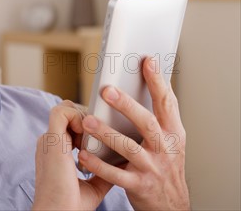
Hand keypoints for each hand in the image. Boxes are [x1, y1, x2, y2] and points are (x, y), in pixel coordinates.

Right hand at [32, 100, 113, 209]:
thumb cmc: (73, 205)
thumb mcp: (93, 184)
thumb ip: (103, 169)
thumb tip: (123, 161)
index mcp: (56, 151)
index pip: (70, 126)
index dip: (88, 127)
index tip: (104, 135)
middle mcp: (51, 142)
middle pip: (70, 114)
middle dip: (89, 117)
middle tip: (106, 127)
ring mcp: (49, 139)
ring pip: (66, 109)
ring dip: (84, 115)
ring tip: (98, 130)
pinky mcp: (52, 139)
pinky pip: (62, 112)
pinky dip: (78, 115)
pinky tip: (90, 131)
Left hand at [78, 57, 190, 209]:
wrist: (171, 206)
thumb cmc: (165, 167)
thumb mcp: (169, 141)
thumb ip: (157, 118)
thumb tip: (142, 84)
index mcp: (173, 133)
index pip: (167, 102)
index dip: (158, 81)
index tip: (147, 61)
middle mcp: (165, 149)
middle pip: (146, 122)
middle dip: (126, 105)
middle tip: (106, 90)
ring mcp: (152, 168)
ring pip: (129, 147)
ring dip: (107, 133)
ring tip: (88, 121)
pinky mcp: (139, 185)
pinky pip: (116, 174)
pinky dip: (98, 164)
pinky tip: (83, 155)